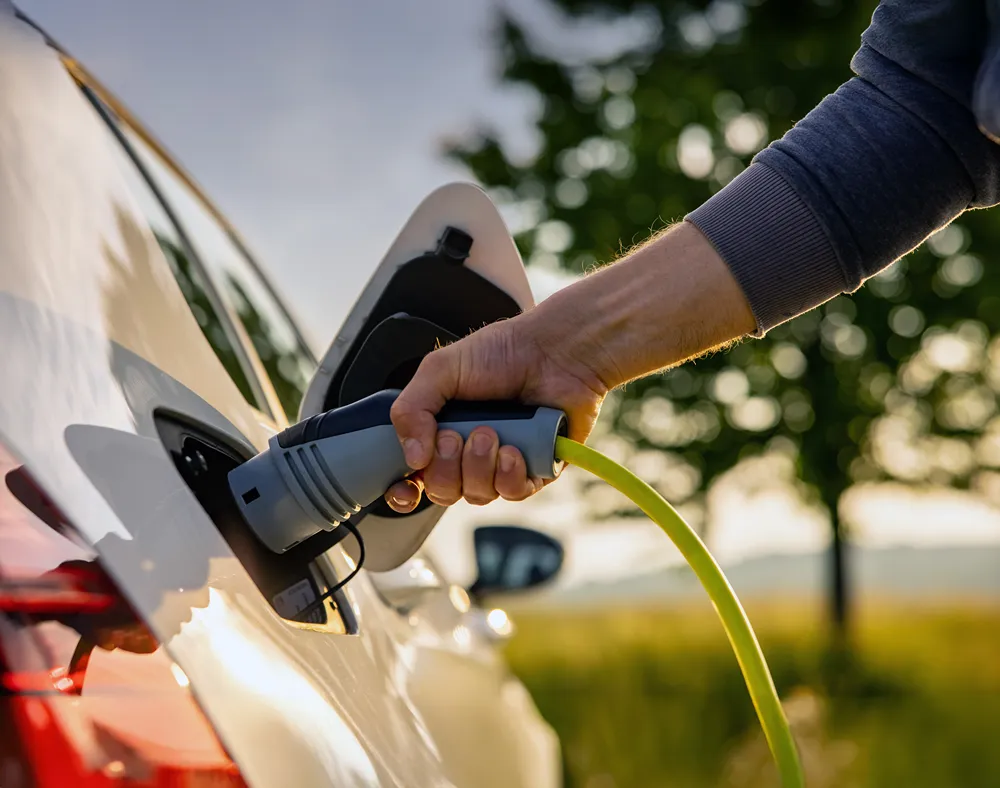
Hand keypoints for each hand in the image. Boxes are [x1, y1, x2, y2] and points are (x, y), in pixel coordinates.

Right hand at [385, 309, 610, 510]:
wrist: (555, 350)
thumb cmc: (503, 352)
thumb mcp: (440, 369)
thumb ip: (411, 408)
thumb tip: (412, 458)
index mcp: (441, 429)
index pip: (414, 476)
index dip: (405, 490)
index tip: (405, 487)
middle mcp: (469, 451)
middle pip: (442, 491)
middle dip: (445, 468)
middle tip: (455, 436)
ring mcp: (501, 463)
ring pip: (477, 495)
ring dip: (478, 467)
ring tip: (491, 433)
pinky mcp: (535, 470)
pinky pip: (513, 493)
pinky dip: (509, 476)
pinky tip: (514, 450)